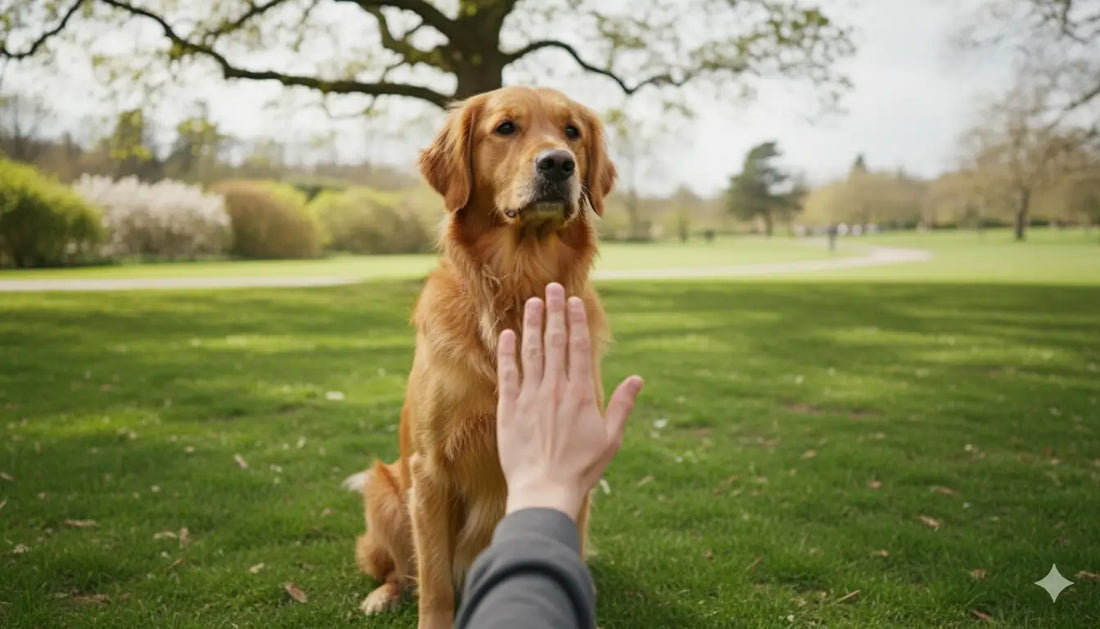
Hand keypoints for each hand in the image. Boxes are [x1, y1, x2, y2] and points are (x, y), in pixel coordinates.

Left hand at [495, 282, 643, 520]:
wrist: (544, 490)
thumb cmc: (581, 468)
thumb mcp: (610, 438)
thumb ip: (622, 405)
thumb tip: (638, 379)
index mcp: (581, 393)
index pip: (579, 347)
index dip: (576, 321)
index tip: (574, 301)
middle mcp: (555, 388)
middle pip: (555, 341)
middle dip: (554, 312)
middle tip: (552, 288)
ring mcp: (530, 397)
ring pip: (531, 352)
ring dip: (531, 324)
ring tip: (532, 303)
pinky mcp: (510, 408)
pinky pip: (508, 374)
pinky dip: (508, 352)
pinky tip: (508, 335)